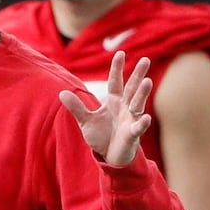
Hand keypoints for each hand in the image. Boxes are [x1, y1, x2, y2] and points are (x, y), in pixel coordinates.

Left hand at [59, 50, 152, 166]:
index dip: (117, 69)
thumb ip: (76, 107)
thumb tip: (61, 93)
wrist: (110, 156)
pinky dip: (141, 123)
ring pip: (138, 104)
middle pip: (131, 88)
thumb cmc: (101, 136)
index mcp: (114, 101)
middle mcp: (125, 107)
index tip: (120, 53)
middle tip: (145, 59)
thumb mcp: (86, 121)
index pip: (115, 82)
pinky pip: (138, 128)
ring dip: (142, 94)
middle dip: (138, 75)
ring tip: (147, 82)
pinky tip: (145, 118)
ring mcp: (131, 119)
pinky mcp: (132, 134)